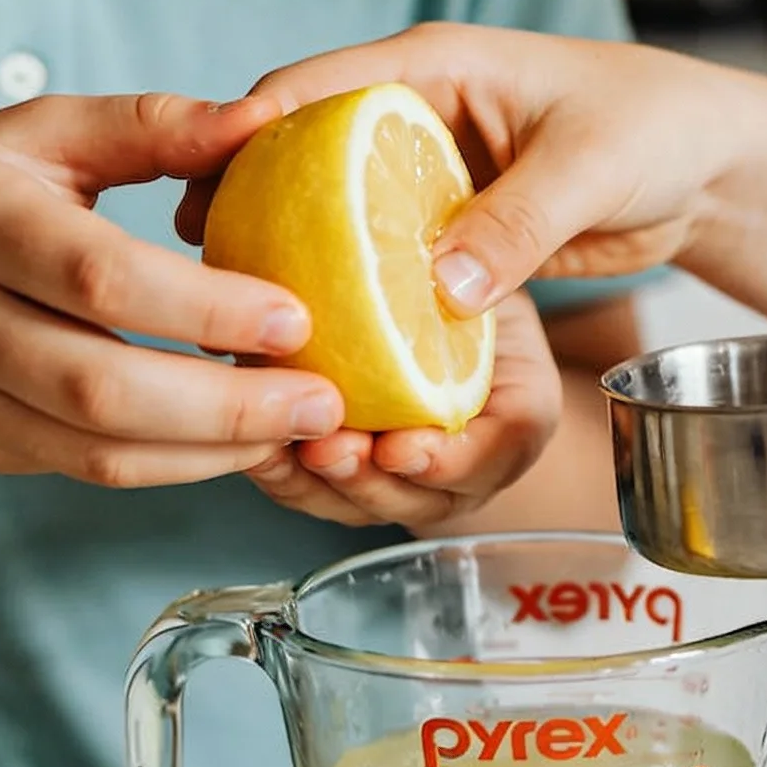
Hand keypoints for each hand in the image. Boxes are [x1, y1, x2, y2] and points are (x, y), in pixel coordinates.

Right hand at [0, 93, 345, 486]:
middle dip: (227, 403)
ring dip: (215, 449)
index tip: (300, 316)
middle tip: (327, 398)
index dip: (207, 308)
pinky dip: (178, 466)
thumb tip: (266, 118)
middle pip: (101, 385)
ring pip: (98, 449)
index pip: (99, 277)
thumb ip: (149, 126)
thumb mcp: (36, 137)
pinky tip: (244, 443)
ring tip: (304, 427)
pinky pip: (90, 471)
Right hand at [176, 23, 766, 313]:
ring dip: (294, 263)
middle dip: (247, 209)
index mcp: (435, 67)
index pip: (313, 88)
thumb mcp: (590, 169)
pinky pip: (383, 261)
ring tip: (241, 322)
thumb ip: (518, 223)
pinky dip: (354, 298)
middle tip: (200, 276)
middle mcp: (418, 114)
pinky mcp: (450, 227)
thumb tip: (443, 289)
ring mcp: (429, 175)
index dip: (245, 134)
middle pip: (301, 157)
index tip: (192, 189)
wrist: (709, 167)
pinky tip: (322, 346)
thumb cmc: (658, 131)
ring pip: (334, 217)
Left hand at [239, 288, 567, 528]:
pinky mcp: (351, 479)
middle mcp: (467, 467)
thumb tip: (445, 260)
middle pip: (419, 498)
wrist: (443, 308)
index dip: (447, 460)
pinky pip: (311, 492)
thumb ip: (487, 266)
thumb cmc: (474, 286)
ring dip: (314, 484)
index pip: (500, 452)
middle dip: (367, 480)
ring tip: (276, 443)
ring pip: (359, 505)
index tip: (399, 447)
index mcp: (518, 417)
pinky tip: (248, 442)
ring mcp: (407, 483)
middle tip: (328, 449)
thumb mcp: (497, 265)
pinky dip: (278, 472)